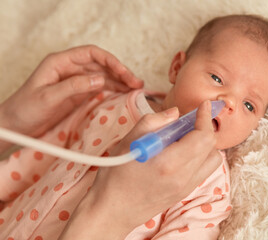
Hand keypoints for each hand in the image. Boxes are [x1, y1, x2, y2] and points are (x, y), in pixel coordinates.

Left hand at [0, 45, 142, 138]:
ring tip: (135, 88)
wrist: (15, 126)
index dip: (110, 61)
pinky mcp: (78, 94)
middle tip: (136, 83)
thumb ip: (74, 86)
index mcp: (61, 62)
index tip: (124, 72)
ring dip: (119, 81)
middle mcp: (71, 69)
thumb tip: (100, 79)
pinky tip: (123, 94)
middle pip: (101, 65)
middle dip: (120, 72)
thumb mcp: (48, 97)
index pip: (92, 54)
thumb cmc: (25, 109)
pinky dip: (113, 90)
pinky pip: (99, 88)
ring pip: (103, 76)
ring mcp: (76, 82)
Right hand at [59, 101, 221, 239]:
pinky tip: (183, 152)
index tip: (204, 106)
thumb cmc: (115, 175)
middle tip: (190, 119)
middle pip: (210, 146)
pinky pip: (205, 170)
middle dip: (204, 127)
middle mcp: (183, 177)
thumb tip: (175, 113)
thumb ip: (153, 122)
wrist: (113, 211)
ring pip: (213, 159)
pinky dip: (201, 156)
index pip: (202, 137)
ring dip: (205, 143)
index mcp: (169, 163)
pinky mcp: (185, 192)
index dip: (205, 118)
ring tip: (186, 137)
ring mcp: (186, 187)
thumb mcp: (128, 142)